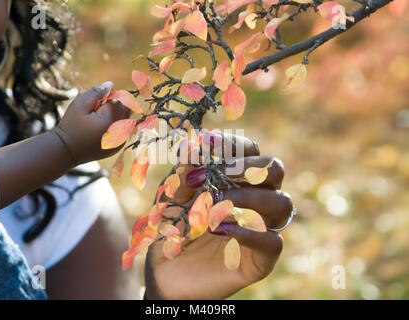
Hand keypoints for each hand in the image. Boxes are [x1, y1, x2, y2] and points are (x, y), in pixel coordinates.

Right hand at [52, 81, 131, 165]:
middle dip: (114, 107)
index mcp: (110, 121)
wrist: (66, 151)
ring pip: (127, 119)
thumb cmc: (71, 126)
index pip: (118, 101)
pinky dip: (116, 127)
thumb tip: (111, 84)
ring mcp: (120, 141)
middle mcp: (119, 132)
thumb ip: (96, 93)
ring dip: (116, 116)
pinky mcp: (119, 146)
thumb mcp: (79, 105)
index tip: (94, 106)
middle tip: (96, 113)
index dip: (107, 99)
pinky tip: (102, 130)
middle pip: (126, 110)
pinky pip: (124, 130)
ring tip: (98, 122)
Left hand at [145, 135, 292, 299]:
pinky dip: (248, 233)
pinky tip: (219, 230)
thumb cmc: (172, 226)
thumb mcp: (171, 195)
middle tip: (220, 173)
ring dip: (249, 197)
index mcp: (236, 180)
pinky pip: (272, 242)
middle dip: (249, 166)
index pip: (250, 151)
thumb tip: (192, 148)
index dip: (234, 144)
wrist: (166, 270)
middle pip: (275, 170)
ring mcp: (260, 228)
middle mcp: (254, 199)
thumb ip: (182, 174)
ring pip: (282, 203)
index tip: (208, 142)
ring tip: (216, 203)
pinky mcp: (259, 259)